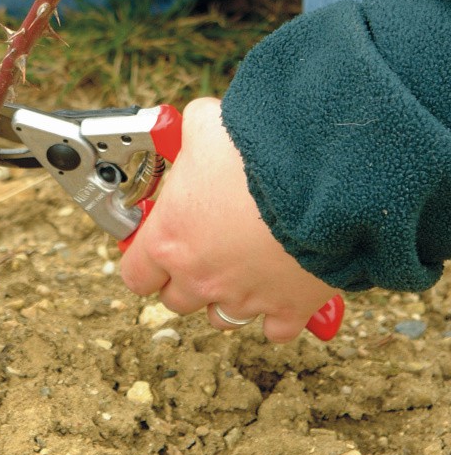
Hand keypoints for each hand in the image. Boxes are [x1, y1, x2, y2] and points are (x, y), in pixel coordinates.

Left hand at [119, 97, 337, 341]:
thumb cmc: (254, 154)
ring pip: (222, 317)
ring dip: (226, 297)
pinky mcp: (288, 309)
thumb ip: (190, 134)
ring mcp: (244, 298)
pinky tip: (281, 286)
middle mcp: (200, 277)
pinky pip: (275, 328)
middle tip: (202, 250)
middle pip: (176, 300)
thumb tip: (195, 125)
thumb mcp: (204, 126)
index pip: (136, 274)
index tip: (157, 245)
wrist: (320, 179)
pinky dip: (277, 313)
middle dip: (185, 278)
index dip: (145, 260)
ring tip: (241, 268)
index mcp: (169, 240)